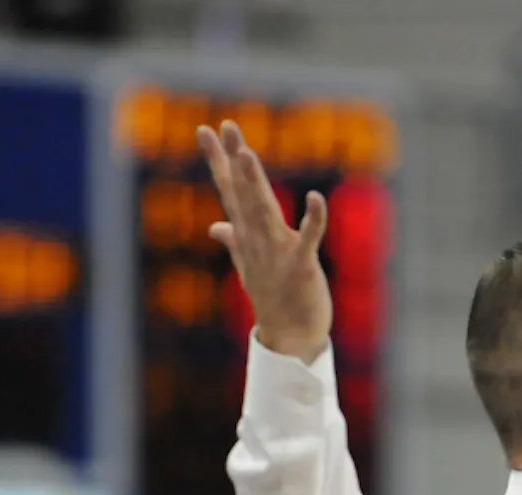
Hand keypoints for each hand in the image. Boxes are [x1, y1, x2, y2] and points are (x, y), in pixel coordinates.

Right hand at [199, 121, 331, 361]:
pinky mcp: (302, 267)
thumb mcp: (250, 265)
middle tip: (227, 127)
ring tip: (247, 154)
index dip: (218, 161)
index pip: (229, 191)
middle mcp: (257, 241)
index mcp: (247, 236)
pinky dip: (313, 219)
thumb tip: (216, 226)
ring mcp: (278, 254)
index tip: (206, 131)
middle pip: (243, 194)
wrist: (290, 338)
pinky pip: (309, 239)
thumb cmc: (274, 298)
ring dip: (256, 184)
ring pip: (264, 212)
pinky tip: (315, 197)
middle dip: (234, 160)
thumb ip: (234, 240)